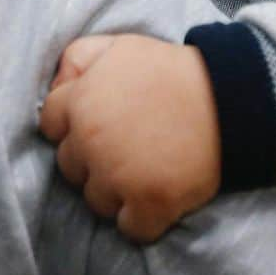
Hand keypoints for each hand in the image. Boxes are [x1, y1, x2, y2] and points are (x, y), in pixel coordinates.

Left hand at [39, 34, 221, 242]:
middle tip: (121, 149)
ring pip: (96, 200)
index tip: (93, 127)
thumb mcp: (115, 45)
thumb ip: (76, 59)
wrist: (227, 96)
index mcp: (80, 103)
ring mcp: (119, 176)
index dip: (70, 126)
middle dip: (89, 160)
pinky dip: (140, 220)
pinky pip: (129, 229)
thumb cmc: (168, 69)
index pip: (49, 126)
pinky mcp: (150, 204)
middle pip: (69, 166)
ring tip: (140, 171)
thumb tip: (57, 86)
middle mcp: (91, 141)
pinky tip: (154, 199)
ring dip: (113, 191)